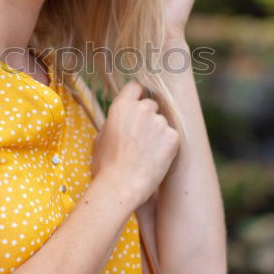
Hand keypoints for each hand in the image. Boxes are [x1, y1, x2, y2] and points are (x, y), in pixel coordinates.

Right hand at [91, 80, 179, 206]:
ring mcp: (160, 122)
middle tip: (140, 137)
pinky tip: (156, 158)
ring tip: (146, 153)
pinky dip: (166, 145)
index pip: (135, 86)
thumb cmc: (105, 165)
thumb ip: (113, 121)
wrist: (120, 186)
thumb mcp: (100, 137)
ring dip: (157, 132)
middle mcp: (142, 109)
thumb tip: (120, 118)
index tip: (137, 104)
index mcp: (122, 106)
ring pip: (162, 121)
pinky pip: (172, 135)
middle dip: (147, 116)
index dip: (137, 95)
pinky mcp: (173, 137)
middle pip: (151, 104)